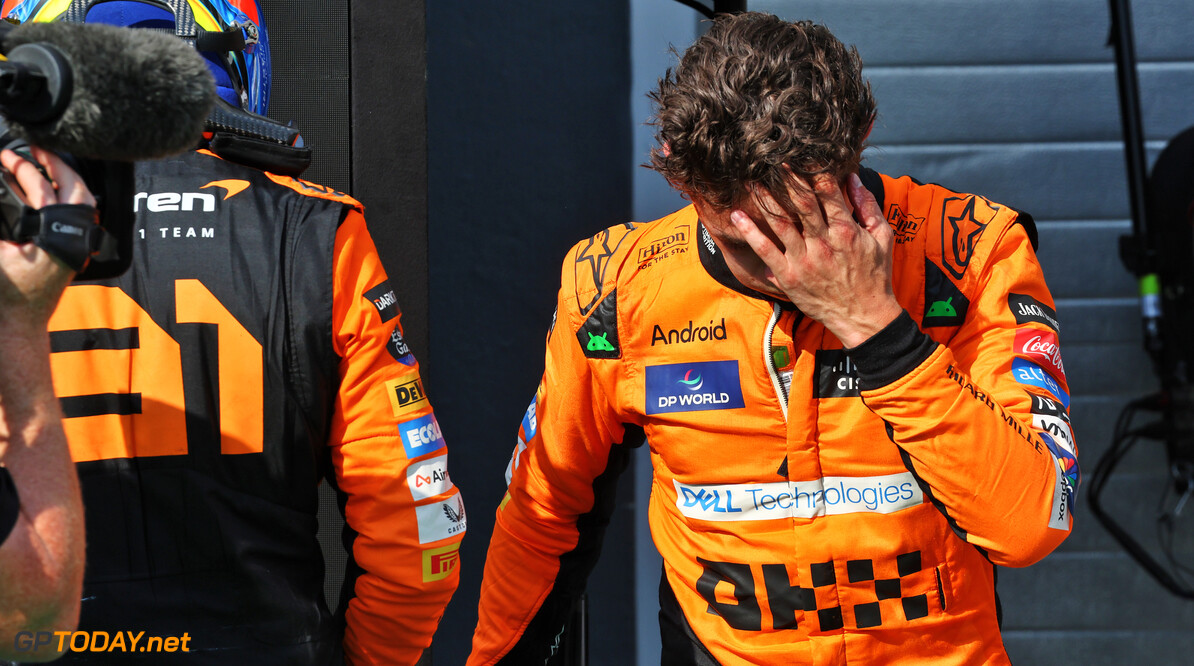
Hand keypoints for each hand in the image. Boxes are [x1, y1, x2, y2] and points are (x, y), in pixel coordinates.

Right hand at [0, 147, 94, 329]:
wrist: (17, 324)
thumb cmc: (6, 294)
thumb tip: (2, 192)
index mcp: (55, 236)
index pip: (43, 189)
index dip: (23, 167)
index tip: (6, 155)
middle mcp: (74, 239)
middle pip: (77, 190)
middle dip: (56, 164)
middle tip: (35, 148)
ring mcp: (79, 246)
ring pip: (84, 202)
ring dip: (64, 179)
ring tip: (42, 163)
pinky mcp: (75, 252)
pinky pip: (80, 215)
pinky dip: (67, 197)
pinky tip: (49, 190)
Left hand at [729, 171, 902, 347]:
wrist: (863, 316)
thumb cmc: (874, 276)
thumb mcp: (882, 238)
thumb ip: (868, 206)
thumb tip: (853, 178)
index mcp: (846, 230)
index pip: (827, 193)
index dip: (812, 171)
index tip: (799, 156)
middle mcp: (823, 242)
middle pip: (800, 203)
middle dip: (785, 179)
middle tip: (770, 161)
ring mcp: (804, 259)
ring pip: (780, 222)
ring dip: (764, 199)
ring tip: (750, 181)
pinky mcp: (789, 276)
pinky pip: (766, 250)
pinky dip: (751, 232)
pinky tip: (738, 217)